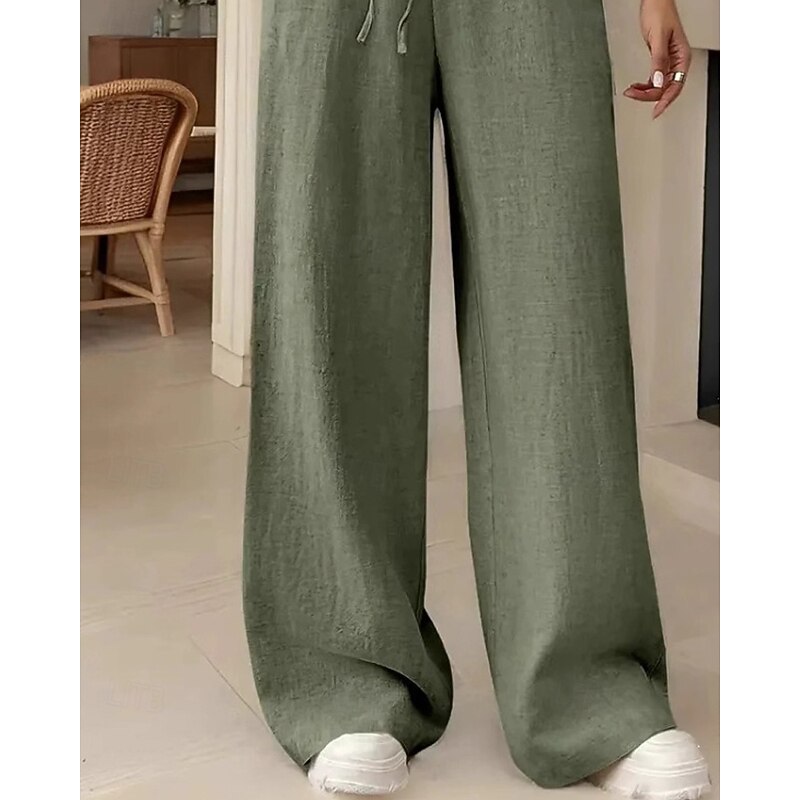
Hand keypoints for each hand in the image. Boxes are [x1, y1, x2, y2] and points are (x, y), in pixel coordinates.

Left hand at [623, 0, 691, 118]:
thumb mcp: (658, 38)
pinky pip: (653, 79)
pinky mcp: (659, 60)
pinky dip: (644, 85)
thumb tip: (657, 82)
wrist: (654, 1)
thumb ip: (658, 61)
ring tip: (631, 92)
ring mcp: (668, 62)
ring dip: (644, 92)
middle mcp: (676, 61)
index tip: (655, 112)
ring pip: (658, 86)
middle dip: (650, 96)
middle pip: (666, 89)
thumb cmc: (660, 12)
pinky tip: (635, 87)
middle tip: (634, 96)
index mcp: (682, 57)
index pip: (675, 86)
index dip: (665, 101)